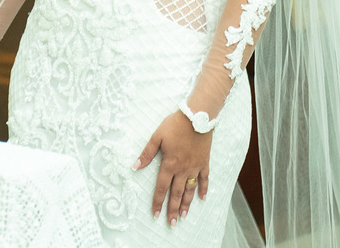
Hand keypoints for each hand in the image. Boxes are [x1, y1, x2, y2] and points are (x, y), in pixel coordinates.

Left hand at [133, 110, 211, 226]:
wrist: (197, 116)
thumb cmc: (175, 125)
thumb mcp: (157, 137)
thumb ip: (147, 153)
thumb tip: (135, 166)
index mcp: (169, 164)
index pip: (161, 188)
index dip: (157, 201)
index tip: (155, 214)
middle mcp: (183, 169)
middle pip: (176, 193)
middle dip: (172, 209)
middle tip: (171, 223)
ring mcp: (195, 167)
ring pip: (190, 189)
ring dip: (186, 204)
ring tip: (184, 216)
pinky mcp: (204, 162)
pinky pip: (204, 179)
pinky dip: (203, 189)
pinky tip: (202, 198)